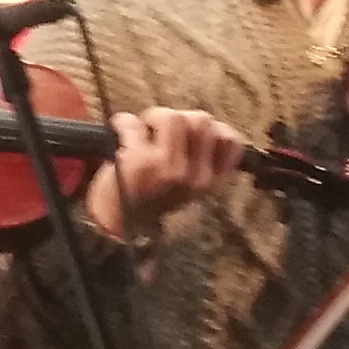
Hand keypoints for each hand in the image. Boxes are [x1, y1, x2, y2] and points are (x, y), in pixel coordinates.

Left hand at [85, 108, 248, 241]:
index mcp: (211, 183)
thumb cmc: (150, 203)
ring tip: (142, 133)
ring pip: (172, 116)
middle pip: (202, 120)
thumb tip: (211, 124)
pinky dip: (123, 124)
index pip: (231, 141)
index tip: (190, 136)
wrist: (117, 231)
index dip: (210, 129)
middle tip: (161, 132)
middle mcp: (196, 176)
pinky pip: (134, 124)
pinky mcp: (141, 162)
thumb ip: (204, 158)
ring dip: (152, 119)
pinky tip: (119, 132)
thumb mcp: (189, 188)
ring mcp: (169, 168)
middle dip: (179, 119)